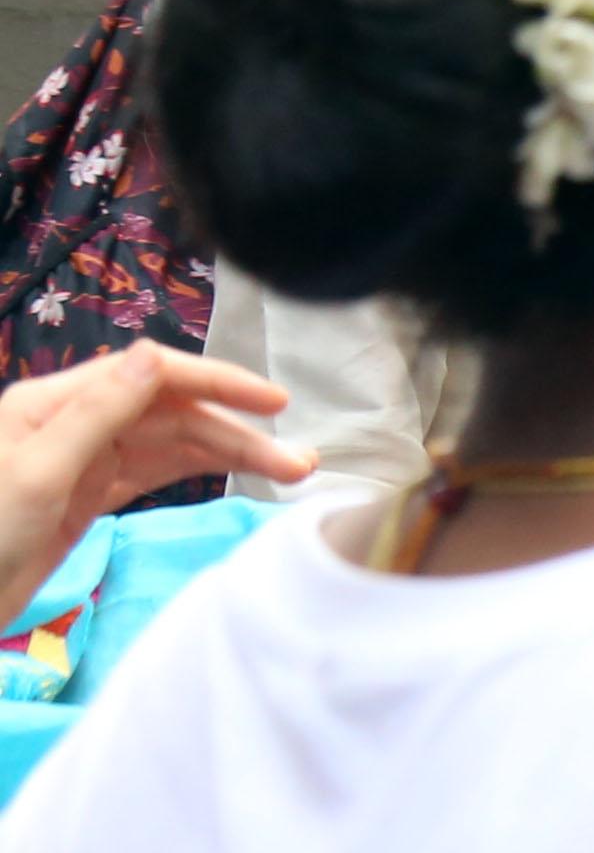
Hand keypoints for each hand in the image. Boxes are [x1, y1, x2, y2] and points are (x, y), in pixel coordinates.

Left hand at [0, 348, 304, 613]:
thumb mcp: (35, 474)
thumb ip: (97, 414)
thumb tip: (154, 355)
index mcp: (51, 403)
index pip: (149, 375)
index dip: (214, 382)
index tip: (274, 404)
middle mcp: (71, 422)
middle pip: (169, 412)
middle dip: (235, 429)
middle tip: (298, 461)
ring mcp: (81, 459)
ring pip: (169, 444)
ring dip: (227, 452)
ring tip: (288, 472)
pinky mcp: (86, 496)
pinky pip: (152, 472)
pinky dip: (197, 471)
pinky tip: (234, 475)